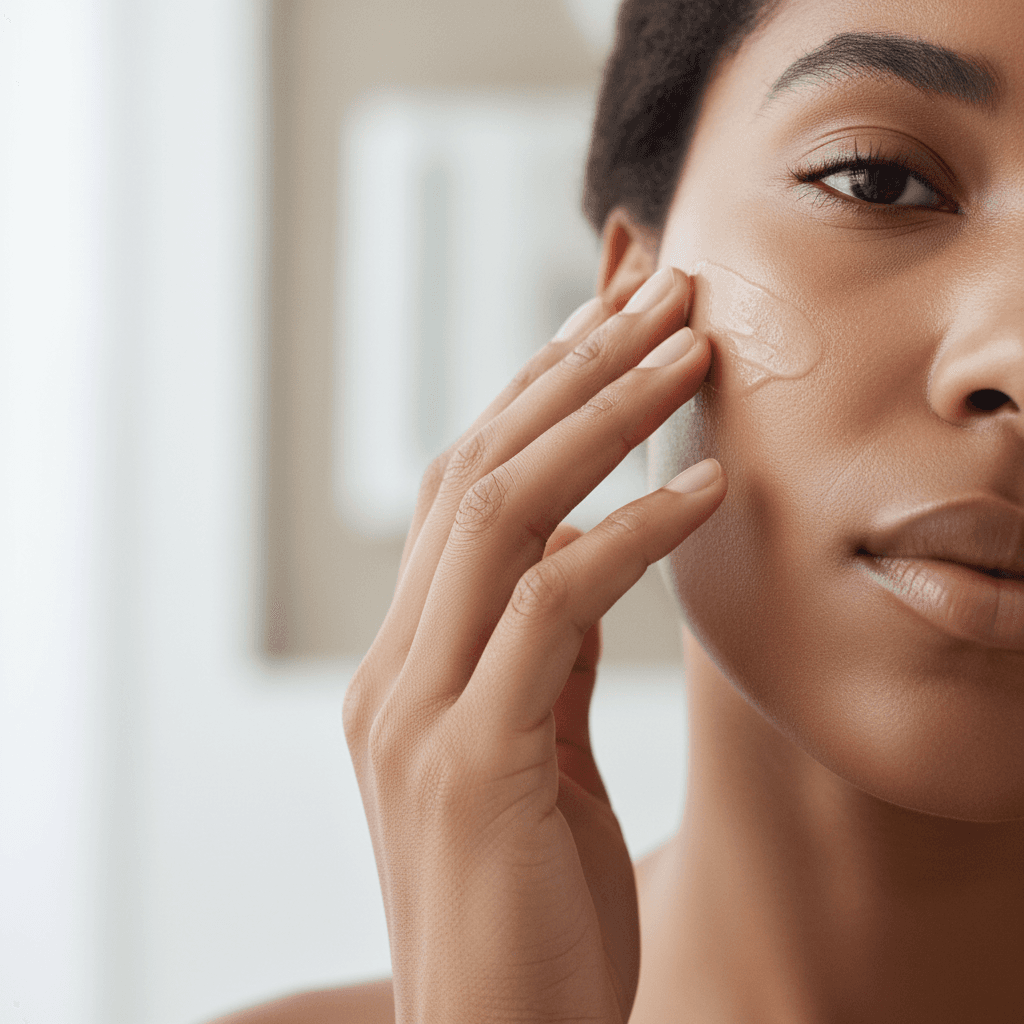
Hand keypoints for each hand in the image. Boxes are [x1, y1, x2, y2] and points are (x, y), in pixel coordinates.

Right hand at [343, 266, 725, 1023]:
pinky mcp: (470, 760)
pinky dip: (634, 534)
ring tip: (687, 348)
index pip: (464, 492)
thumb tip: (585, 551)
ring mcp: (418, 712)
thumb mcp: (531, 758)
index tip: (610, 329)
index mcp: (404, 666)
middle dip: (572, 370)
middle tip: (658, 293)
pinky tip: (703, 492)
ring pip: (505, 512)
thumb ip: (537, 654)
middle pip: (477, 472)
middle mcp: (394, 671)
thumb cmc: (529, 910)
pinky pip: (556, 606)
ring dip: (603, 417)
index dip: (537, 396)